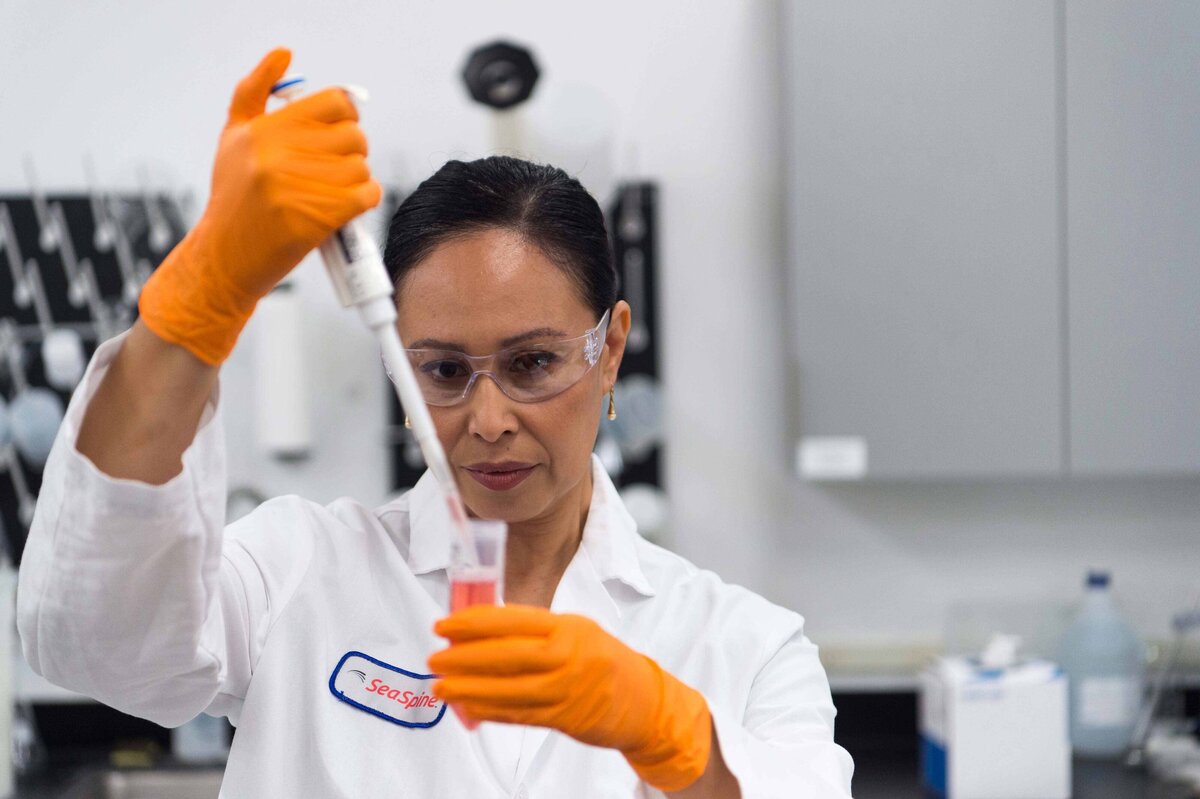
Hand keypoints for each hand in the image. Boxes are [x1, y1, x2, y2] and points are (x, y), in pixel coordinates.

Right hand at [138, 47, 380, 363]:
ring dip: (357, 181)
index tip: (339, 133)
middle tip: (335, 170)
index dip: (346, 116)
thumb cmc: (234, 198)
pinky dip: (364, 202)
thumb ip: (256, 91)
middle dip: (352, 153)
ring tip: (335, 192)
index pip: (334, 103)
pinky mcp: (313, 220)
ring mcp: (294, 188)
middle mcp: (276, 154)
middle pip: (353, 136)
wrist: (224, 258)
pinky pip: (366, 196)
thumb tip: (285, 53)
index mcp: (263, 129)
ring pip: (361, 168)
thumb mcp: (233, 138)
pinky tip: (346, 208)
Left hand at [429, 605, 711, 791]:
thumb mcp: (575, 631)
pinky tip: (466, 706)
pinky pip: (517, 714)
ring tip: (440, 687)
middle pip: (505, 655)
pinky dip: (488, 710)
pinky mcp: (563, 718)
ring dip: (467, 688)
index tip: (445, 624)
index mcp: (567, 626)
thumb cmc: (602, 659)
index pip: (512, 620)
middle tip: (435, 657)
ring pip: (506, 689)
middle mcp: (567, 655)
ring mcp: (565, 689)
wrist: (642, 699)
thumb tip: (481, 633)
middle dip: (463, 656)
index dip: (474, 623)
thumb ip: (535, 631)